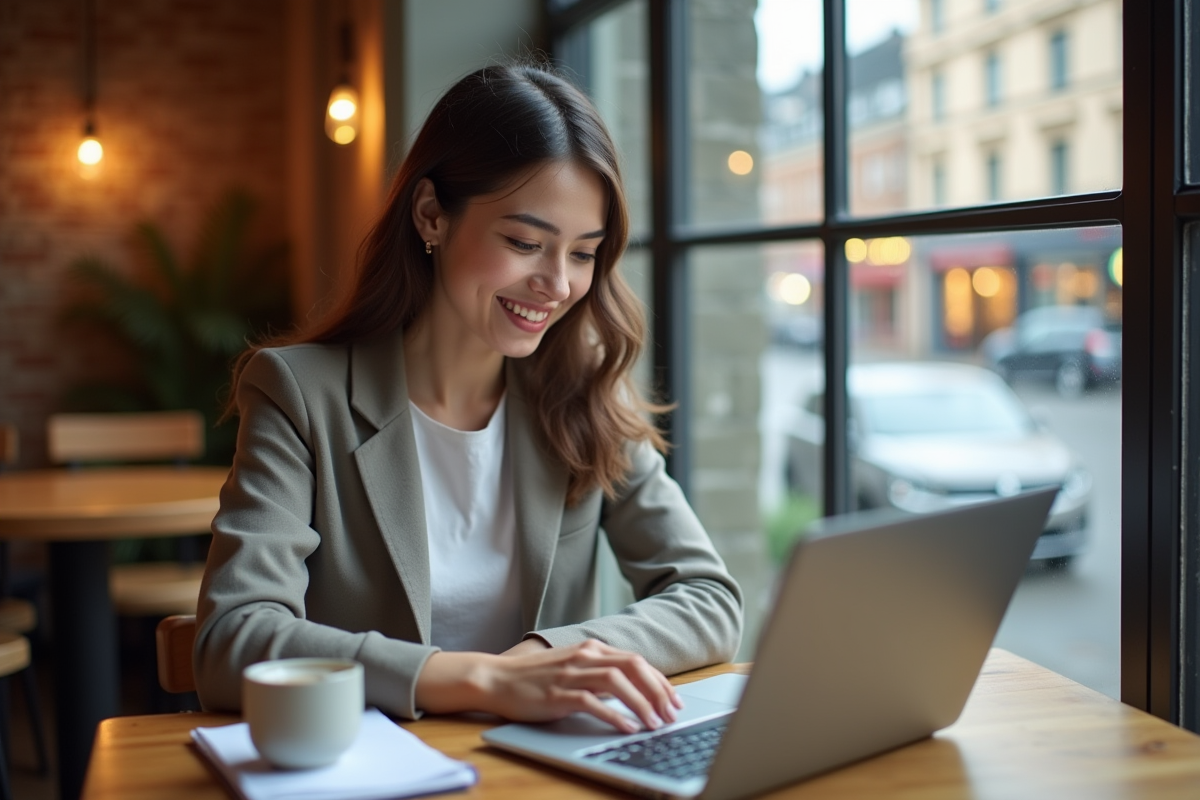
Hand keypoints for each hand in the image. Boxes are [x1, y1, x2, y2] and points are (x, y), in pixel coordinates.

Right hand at [416, 639, 682, 733]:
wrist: (496, 678)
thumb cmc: (535, 677)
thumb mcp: (573, 667)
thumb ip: (600, 672)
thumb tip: (632, 690)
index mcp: (591, 649)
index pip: (636, 660)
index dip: (659, 680)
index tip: (673, 699)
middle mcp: (585, 656)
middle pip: (633, 667)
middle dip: (658, 691)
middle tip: (672, 713)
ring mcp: (571, 674)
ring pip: (618, 682)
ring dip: (641, 703)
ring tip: (655, 723)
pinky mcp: (558, 693)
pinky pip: (593, 702)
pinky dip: (614, 715)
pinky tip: (627, 728)